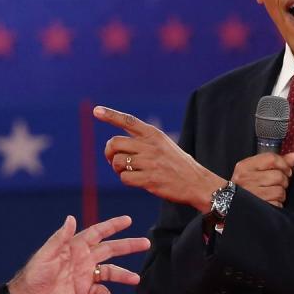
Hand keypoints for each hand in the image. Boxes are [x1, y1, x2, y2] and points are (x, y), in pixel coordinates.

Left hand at [6, 215, 149, 293]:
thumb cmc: (34, 272)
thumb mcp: (47, 253)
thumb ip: (60, 237)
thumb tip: (71, 217)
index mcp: (76, 246)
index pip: (98, 232)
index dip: (112, 225)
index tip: (128, 220)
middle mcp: (84, 258)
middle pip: (110, 249)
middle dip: (128, 246)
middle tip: (146, 242)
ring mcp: (85, 275)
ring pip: (110, 271)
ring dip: (123, 274)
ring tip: (136, 278)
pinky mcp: (83, 292)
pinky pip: (99, 291)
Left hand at [94, 105, 223, 212]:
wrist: (197, 183)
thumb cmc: (177, 164)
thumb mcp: (163, 144)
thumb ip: (143, 140)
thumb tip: (116, 144)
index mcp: (154, 134)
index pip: (129, 121)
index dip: (110, 115)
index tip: (96, 110)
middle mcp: (150, 146)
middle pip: (114, 143)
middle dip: (109, 153)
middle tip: (113, 160)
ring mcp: (150, 162)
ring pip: (118, 161)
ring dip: (117, 169)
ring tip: (127, 171)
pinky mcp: (150, 179)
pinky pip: (125, 178)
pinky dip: (126, 180)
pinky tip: (136, 180)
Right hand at [230, 152, 293, 206]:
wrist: (229, 202)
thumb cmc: (245, 184)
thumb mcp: (254, 169)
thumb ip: (275, 162)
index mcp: (244, 167)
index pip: (271, 159)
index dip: (284, 164)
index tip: (286, 170)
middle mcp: (246, 180)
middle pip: (278, 176)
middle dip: (283, 181)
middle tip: (276, 184)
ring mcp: (251, 195)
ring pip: (280, 191)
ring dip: (280, 194)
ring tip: (271, 193)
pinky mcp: (258, 208)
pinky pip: (277, 204)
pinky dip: (276, 204)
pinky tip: (269, 201)